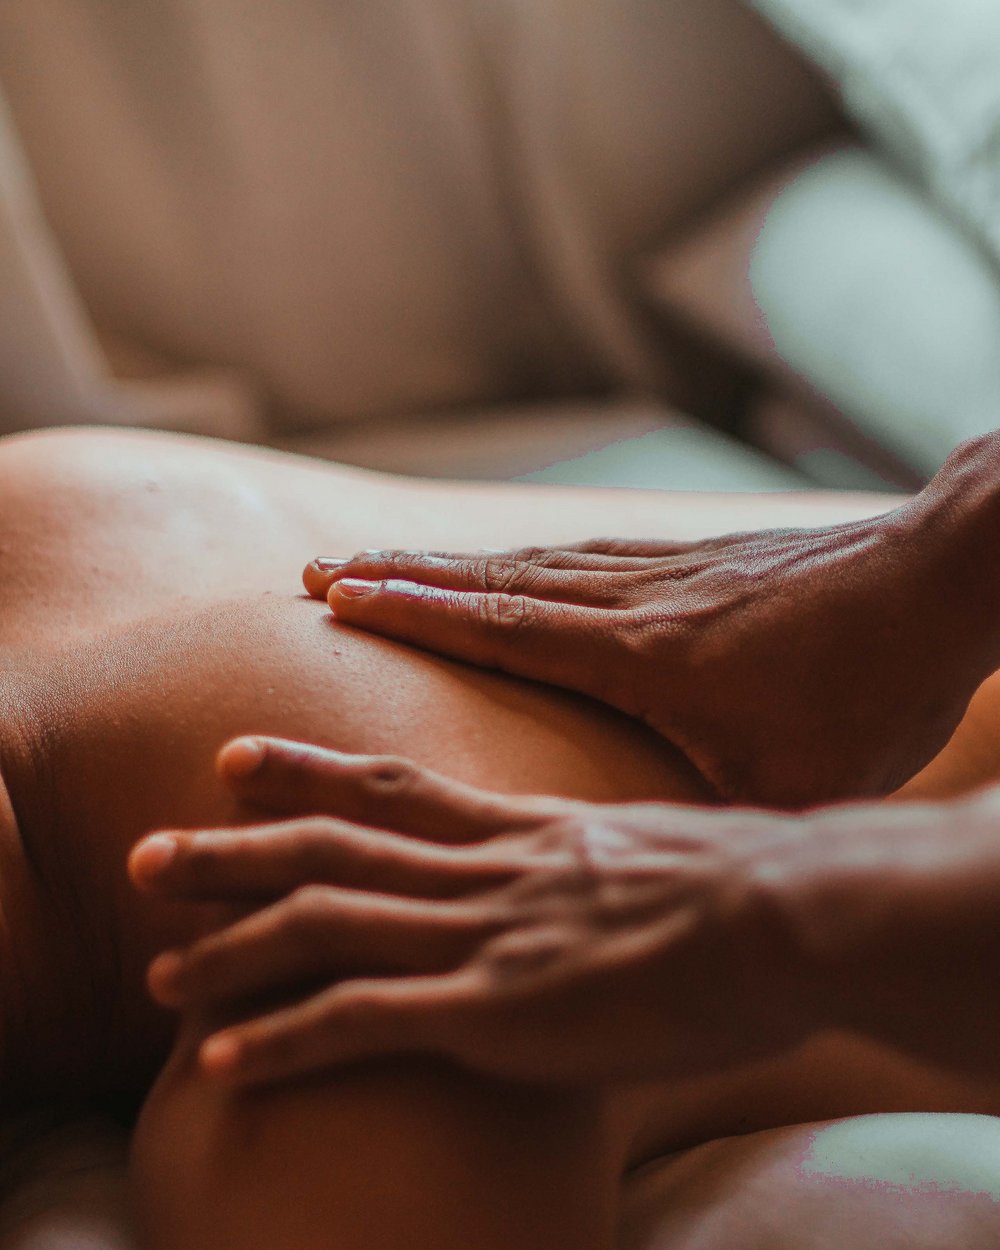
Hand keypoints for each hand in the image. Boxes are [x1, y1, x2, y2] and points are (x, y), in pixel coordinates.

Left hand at [128, 737, 817, 1086]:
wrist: (782, 914)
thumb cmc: (738, 889)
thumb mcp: (650, 853)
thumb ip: (596, 862)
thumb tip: (592, 877)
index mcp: (519, 830)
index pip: (390, 784)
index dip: (307, 769)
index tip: (235, 759)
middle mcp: (482, 872)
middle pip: (331, 848)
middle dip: (231, 852)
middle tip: (147, 852)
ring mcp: (481, 936)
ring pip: (326, 927)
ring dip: (232, 950)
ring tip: (157, 975)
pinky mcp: (494, 1011)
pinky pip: (364, 1024)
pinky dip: (286, 1042)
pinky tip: (223, 1066)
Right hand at [303, 490, 989, 807]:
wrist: (940, 580)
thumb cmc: (872, 690)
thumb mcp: (793, 784)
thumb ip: (712, 827)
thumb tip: (653, 885)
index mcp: (643, 655)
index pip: (501, 627)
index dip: (412, 610)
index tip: (336, 592)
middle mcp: (636, 601)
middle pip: (496, 583)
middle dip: (402, 578)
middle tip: (324, 571)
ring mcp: (664, 571)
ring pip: (534, 563)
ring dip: (452, 566)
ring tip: (389, 561)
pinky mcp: (695, 561)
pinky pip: (584, 555)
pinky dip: (523, 561)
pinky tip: (509, 566)